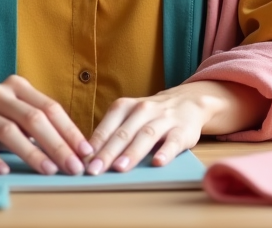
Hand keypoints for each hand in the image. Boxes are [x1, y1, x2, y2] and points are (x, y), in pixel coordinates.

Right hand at [0, 75, 91, 175]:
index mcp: (16, 87)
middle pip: (33, 119)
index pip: (49, 108)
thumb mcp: (15, 113)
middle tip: (73, 167)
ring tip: (49, 170)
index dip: (70, 130)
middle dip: (57, 145)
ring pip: (8, 131)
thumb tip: (75, 148)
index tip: (86, 152)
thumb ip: (40, 123)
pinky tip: (5, 171)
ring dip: (32, 152)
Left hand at [84, 81, 268, 174]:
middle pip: (123, 133)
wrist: (188, 102)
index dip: (95, 145)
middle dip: (108, 152)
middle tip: (95, 170)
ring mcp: (164, 119)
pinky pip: (173, 142)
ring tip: (120, 168)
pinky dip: (165, 152)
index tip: (83, 162)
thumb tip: (87, 158)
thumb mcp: (128, 117)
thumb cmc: (150, 116)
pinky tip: (157, 163)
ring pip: (146, 136)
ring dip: (132, 152)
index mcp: (124, 107)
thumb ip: (111, 134)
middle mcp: (143, 110)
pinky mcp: (183, 130)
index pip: (107, 127)